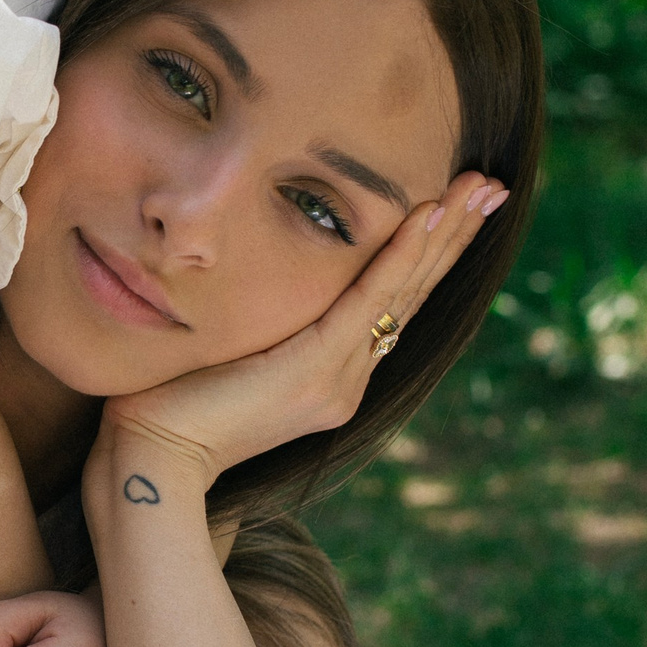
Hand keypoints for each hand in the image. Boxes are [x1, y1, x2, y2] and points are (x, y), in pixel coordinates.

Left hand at [95, 170, 507, 497]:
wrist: (152, 459)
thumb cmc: (169, 403)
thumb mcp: (228, 354)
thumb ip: (259, 327)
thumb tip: (253, 283)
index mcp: (332, 376)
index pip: (392, 302)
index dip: (429, 254)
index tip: (458, 205)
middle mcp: (347, 379)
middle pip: (414, 292)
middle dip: (456, 235)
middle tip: (495, 186)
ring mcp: (337, 377)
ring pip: (403, 291)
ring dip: (445, 233)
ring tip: (481, 189)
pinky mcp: (316, 368)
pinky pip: (368, 298)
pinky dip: (400, 253)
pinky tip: (427, 213)